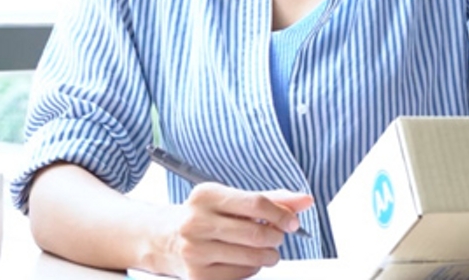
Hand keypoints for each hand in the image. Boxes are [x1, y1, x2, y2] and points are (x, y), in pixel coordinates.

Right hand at [152, 183, 313, 279]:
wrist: (162, 239)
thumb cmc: (205, 215)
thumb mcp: (231, 199)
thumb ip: (270, 198)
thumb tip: (306, 201)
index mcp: (206, 196)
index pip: (256, 204)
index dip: (282, 214)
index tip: (293, 222)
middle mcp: (196, 223)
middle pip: (257, 234)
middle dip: (277, 237)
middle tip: (278, 236)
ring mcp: (194, 252)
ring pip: (253, 257)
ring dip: (269, 255)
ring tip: (264, 249)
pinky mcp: (197, 276)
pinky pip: (242, 274)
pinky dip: (252, 267)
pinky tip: (242, 259)